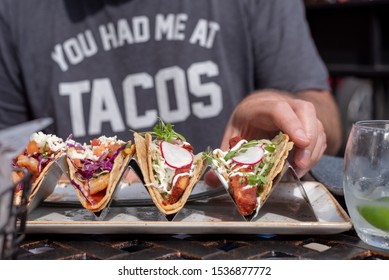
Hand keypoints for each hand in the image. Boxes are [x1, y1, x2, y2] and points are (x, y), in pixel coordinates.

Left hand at [205, 90, 326, 185]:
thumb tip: (211, 181)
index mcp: (259, 106)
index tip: (299, 142)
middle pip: (304, 110)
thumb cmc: (244, 123)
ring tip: (301, 169)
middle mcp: (282, 104)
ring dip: (314, 148)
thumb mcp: (231, 137)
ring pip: (316, 123)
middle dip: (308, 137)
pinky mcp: (307, 123)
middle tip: (301, 163)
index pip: (278, 108)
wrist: (256, 109)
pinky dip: (316, 151)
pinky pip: (319, 135)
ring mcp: (297, 112)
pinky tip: (304, 165)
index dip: (291, 124)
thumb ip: (225, 157)